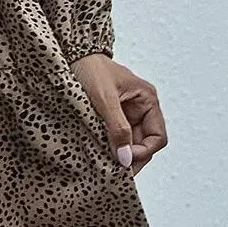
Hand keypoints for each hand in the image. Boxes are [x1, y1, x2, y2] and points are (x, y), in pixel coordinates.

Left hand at [70, 53, 167, 176]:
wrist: (70, 54)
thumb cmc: (90, 69)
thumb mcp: (104, 99)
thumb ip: (117, 128)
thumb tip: (125, 159)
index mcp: (148, 100)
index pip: (157, 137)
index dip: (143, 152)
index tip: (124, 160)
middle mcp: (141, 108)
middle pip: (144, 144)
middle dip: (131, 158)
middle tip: (114, 172)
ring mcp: (126, 114)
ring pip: (129, 144)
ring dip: (120, 155)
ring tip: (105, 166)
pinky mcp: (111, 117)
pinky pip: (116, 138)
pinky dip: (110, 148)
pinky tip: (100, 156)